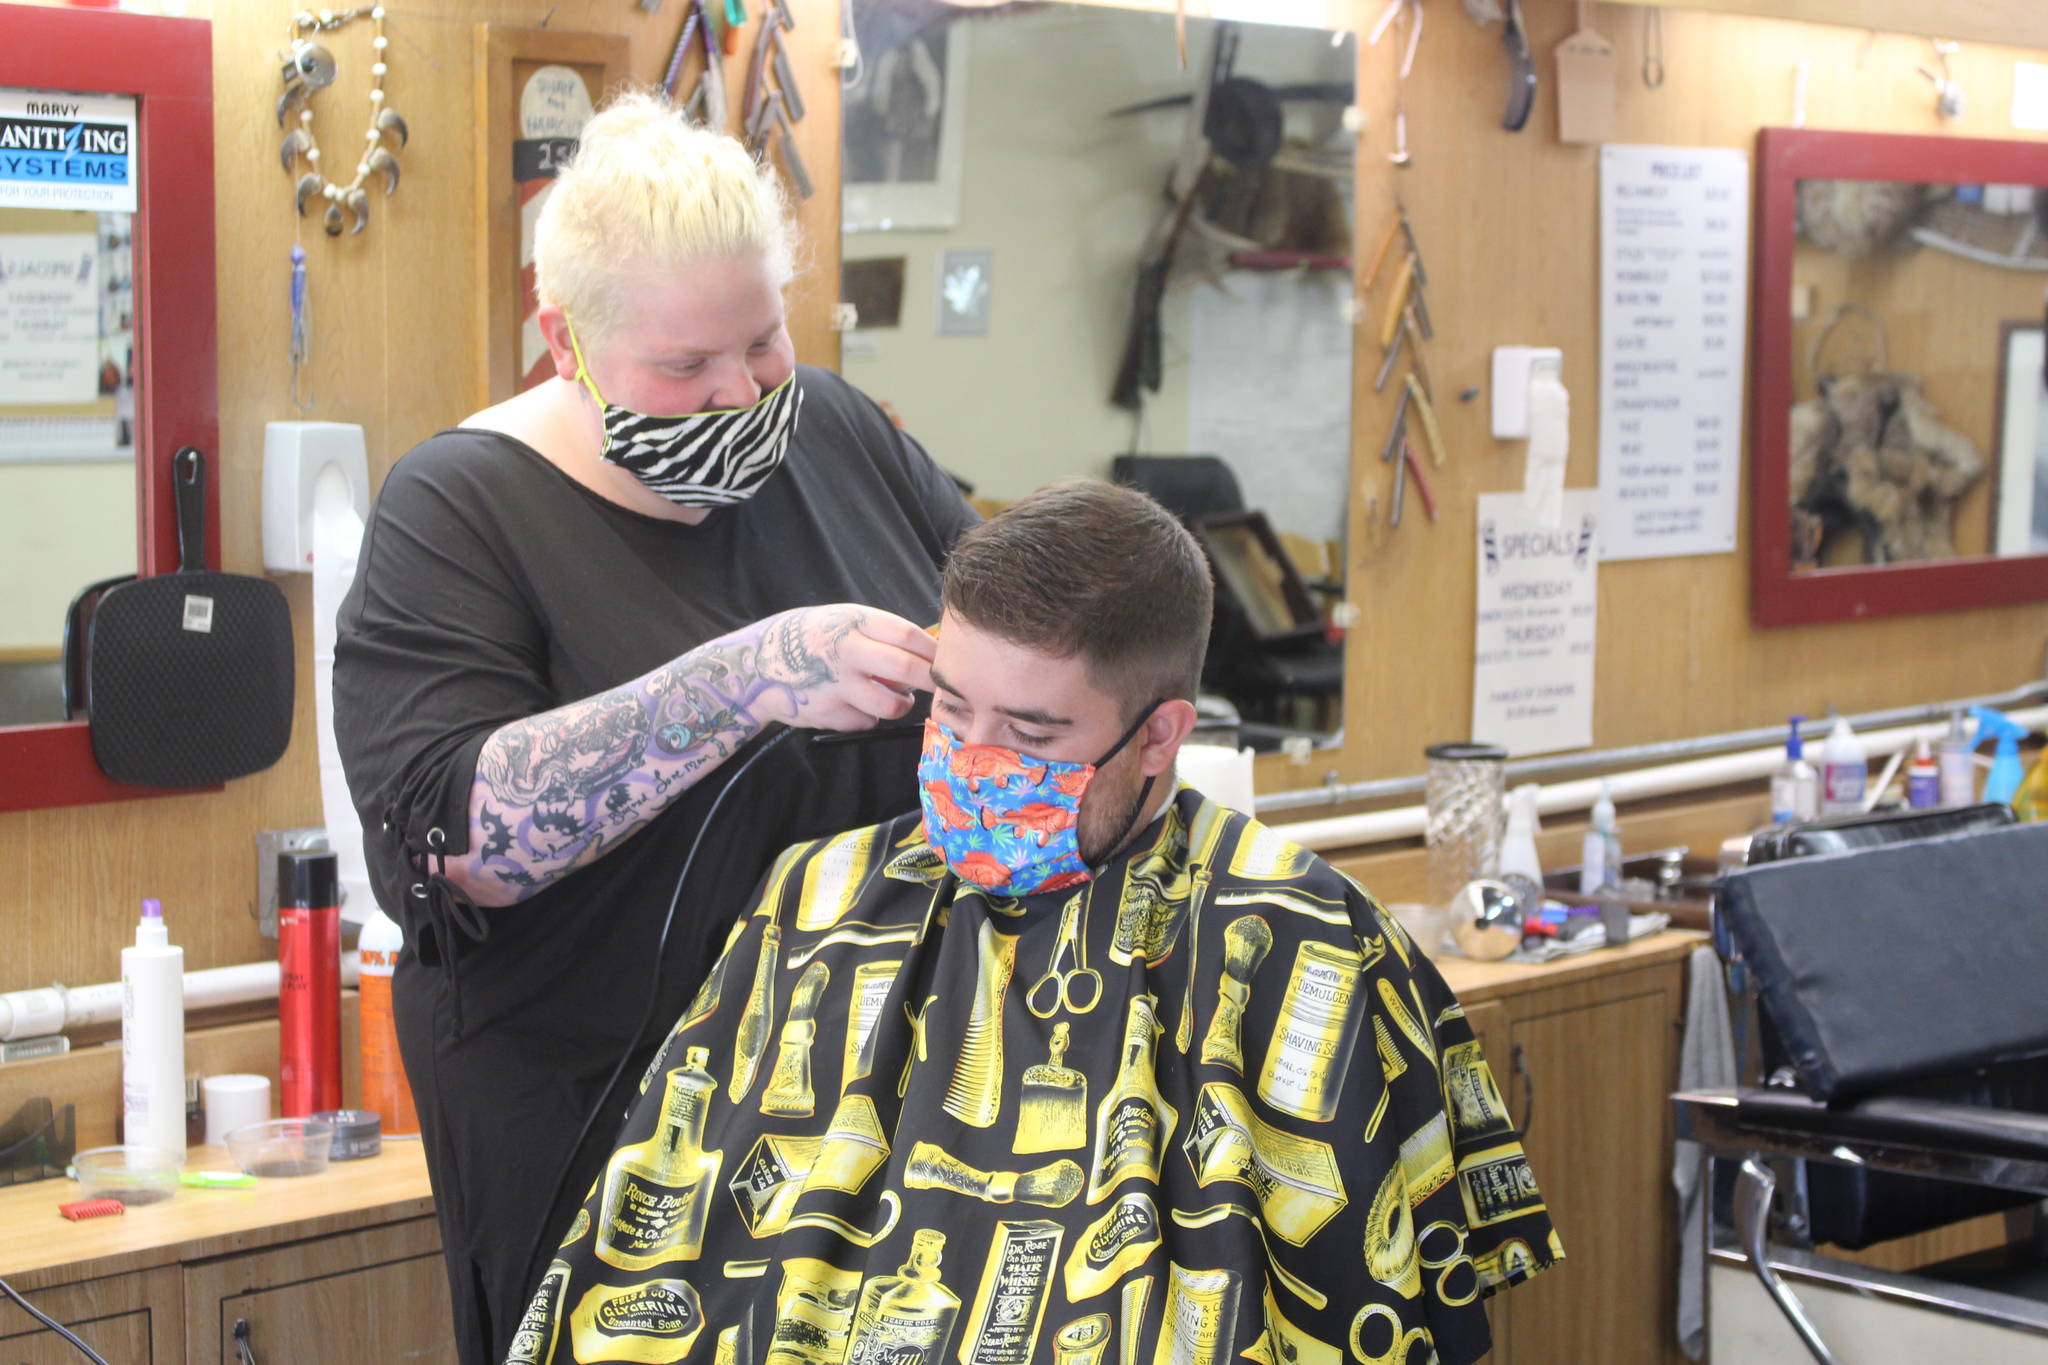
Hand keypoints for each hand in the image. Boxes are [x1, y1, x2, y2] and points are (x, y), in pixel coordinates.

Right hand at [753, 604, 935, 730]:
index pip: (906, 635)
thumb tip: (931, 652)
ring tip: (893, 696)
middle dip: (932, 681)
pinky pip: (867, 721)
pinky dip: (869, 716)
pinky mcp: (828, 713)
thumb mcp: (844, 621)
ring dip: (902, 704)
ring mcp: (835, 685)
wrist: (760, 663)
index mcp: (853, 622)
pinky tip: (854, 704)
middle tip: (945, 688)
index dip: (934, 650)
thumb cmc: (815, 638)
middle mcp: (845, 652)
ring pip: (891, 704)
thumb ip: (881, 635)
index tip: (948, 660)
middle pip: (905, 669)